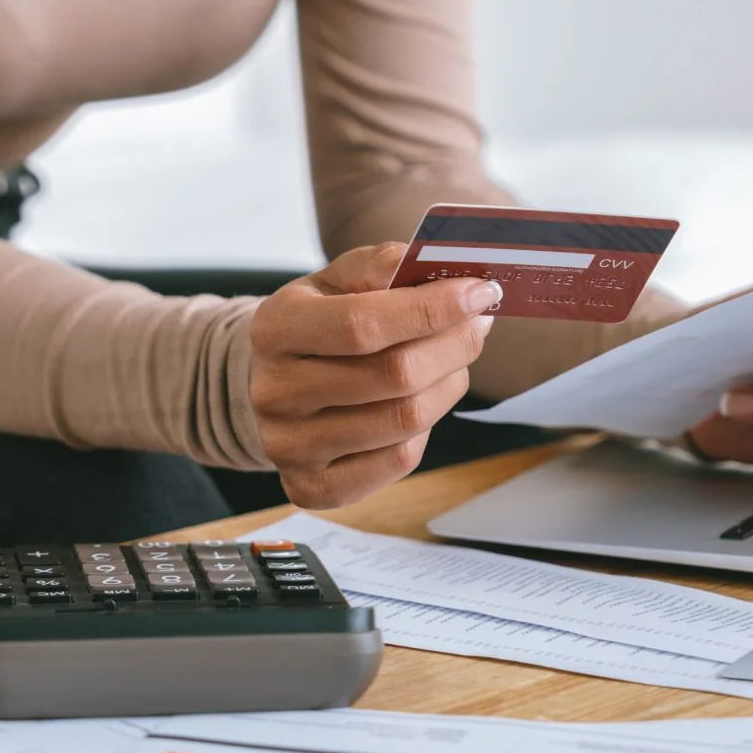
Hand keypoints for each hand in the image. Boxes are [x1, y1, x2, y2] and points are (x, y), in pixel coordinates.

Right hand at [250, 243, 498, 507]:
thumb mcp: (336, 281)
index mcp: (276, 328)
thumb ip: (381, 266)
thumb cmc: (320, 325)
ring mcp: (289, 446)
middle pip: (395, 376)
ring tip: (451, 363)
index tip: (480, 292)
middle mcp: (274, 391)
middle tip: (478, 325)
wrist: (272, 385)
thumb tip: (440, 266)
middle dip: (455, 346)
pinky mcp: (311, 486)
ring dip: (448, 385)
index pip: (363, 323)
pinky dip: (423, 431)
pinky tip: (418, 404)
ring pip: (405, 421)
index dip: (432, 309)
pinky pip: (397, 461)